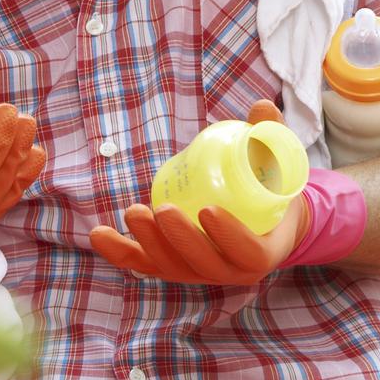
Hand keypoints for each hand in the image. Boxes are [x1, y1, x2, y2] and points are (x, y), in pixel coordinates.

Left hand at [88, 100, 309, 284]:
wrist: (265, 221)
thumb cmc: (272, 188)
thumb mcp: (281, 164)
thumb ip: (271, 135)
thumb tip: (260, 106)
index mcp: (265, 252)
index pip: (249, 253)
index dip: (229, 236)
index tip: (209, 209)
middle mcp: (232, 271)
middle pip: (203, 265)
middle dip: (179, 238)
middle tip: (161, 209)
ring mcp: (202, 272)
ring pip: (172, 268)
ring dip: (148, 243)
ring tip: (133, 211)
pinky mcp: (176, 267)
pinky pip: (146, 265)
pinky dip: (120, 252)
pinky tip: (98, 235)